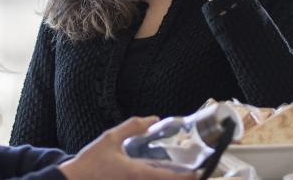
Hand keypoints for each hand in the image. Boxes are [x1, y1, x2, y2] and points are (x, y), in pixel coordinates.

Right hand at [59, 117, 197, 179]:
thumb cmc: (90, 163)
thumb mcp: (110, 139)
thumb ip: (132, 127)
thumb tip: (153, 119)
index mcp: (138, 174)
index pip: (171, 177)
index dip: (190, 176)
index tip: (202, 170)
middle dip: (183, 179)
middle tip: (195, 170)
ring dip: (169, 178)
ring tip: (182, 172)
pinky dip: (157, 179)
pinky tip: (159, 173)